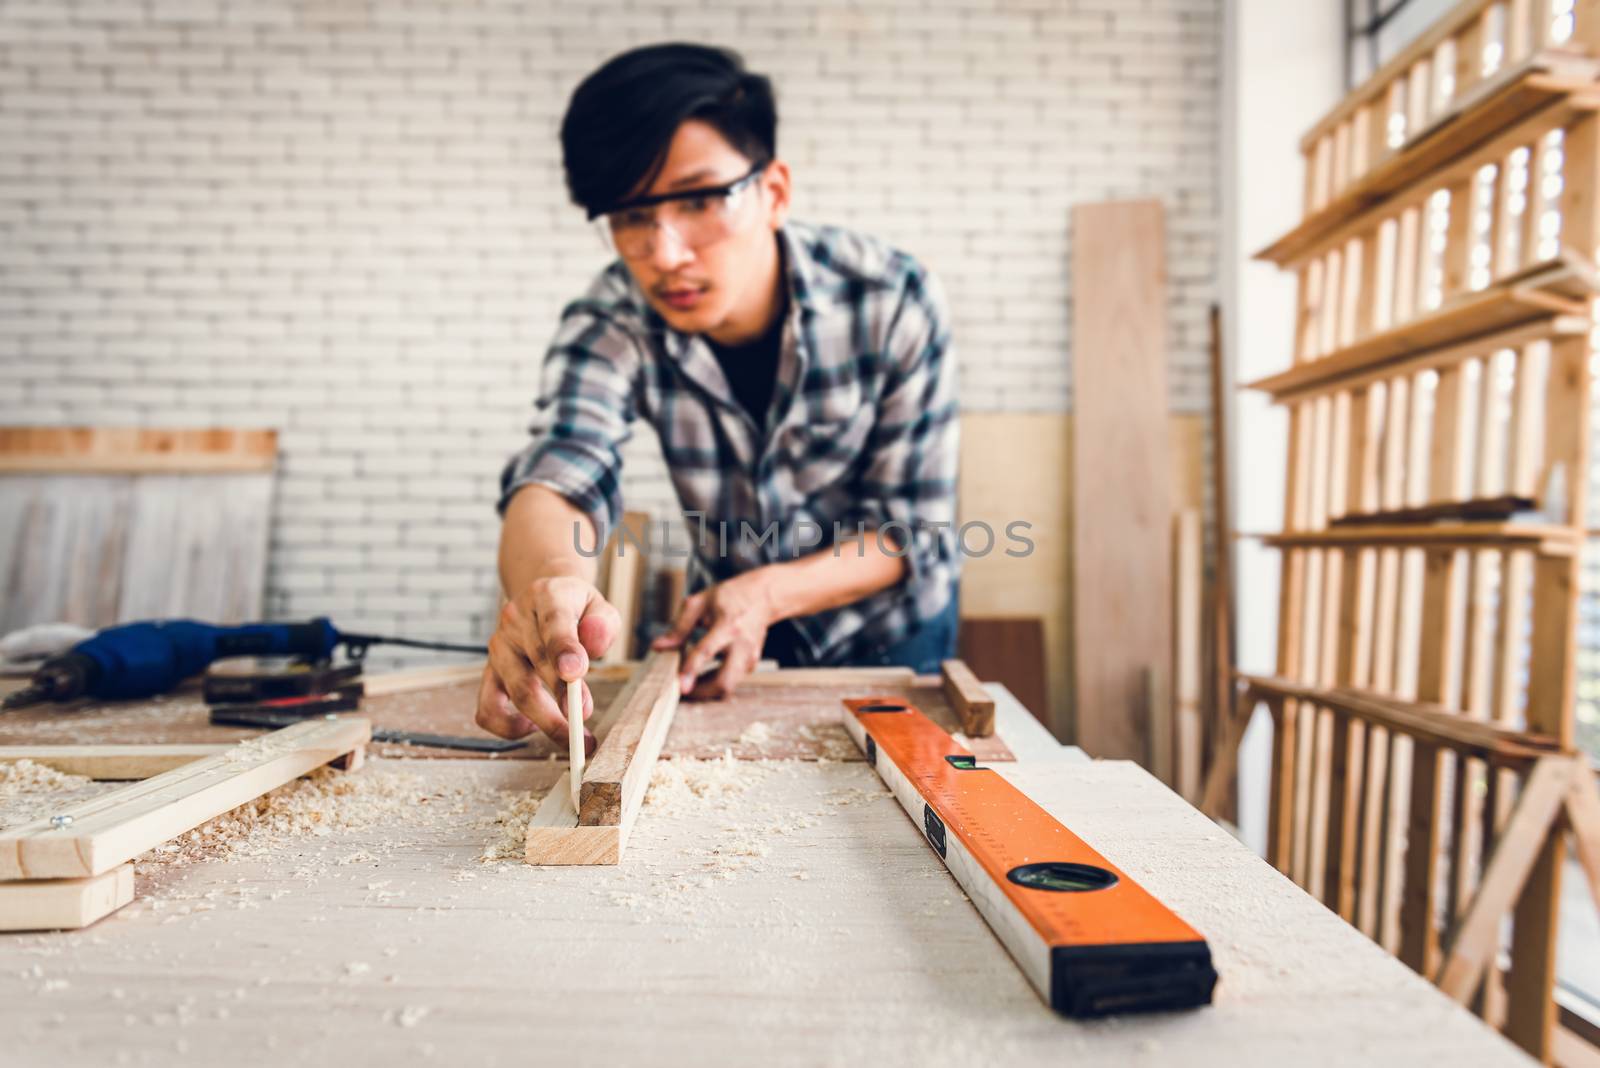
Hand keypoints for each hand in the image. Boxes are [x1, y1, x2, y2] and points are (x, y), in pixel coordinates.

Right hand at [476, 575, 621, 747]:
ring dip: (546, 720)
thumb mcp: (597, 605)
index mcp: (545, 597)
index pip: (553, 622)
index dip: (563, 649)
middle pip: (537, 663)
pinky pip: (488, 708)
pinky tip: (533, 727)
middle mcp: (516, 622)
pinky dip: (508, 727)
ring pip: (517, 691)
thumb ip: (603, 623)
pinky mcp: (490, 672)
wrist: (542, 600)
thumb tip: (594, 643)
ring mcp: (499, 648)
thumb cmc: (575, 609)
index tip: (576, 674)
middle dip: (563, 697)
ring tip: (573, 738)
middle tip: (585, 722)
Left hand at [652, 569, 777, 699]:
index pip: (707, 651)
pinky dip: (715, 682)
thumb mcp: (699, 603)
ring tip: (689, 679)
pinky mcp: (752, 665)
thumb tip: (658, 647)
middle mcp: (742, 644)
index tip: (681, 686)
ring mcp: (750, 657)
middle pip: (724, 681)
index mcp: (727, 625)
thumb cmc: (728, 597)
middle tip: (680, 689)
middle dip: (701, 692)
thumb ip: (678, 627)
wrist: (762, 596)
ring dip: (706, 690)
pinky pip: (732, 681)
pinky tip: (704, 673)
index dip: (692, 670)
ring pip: (728, 686)